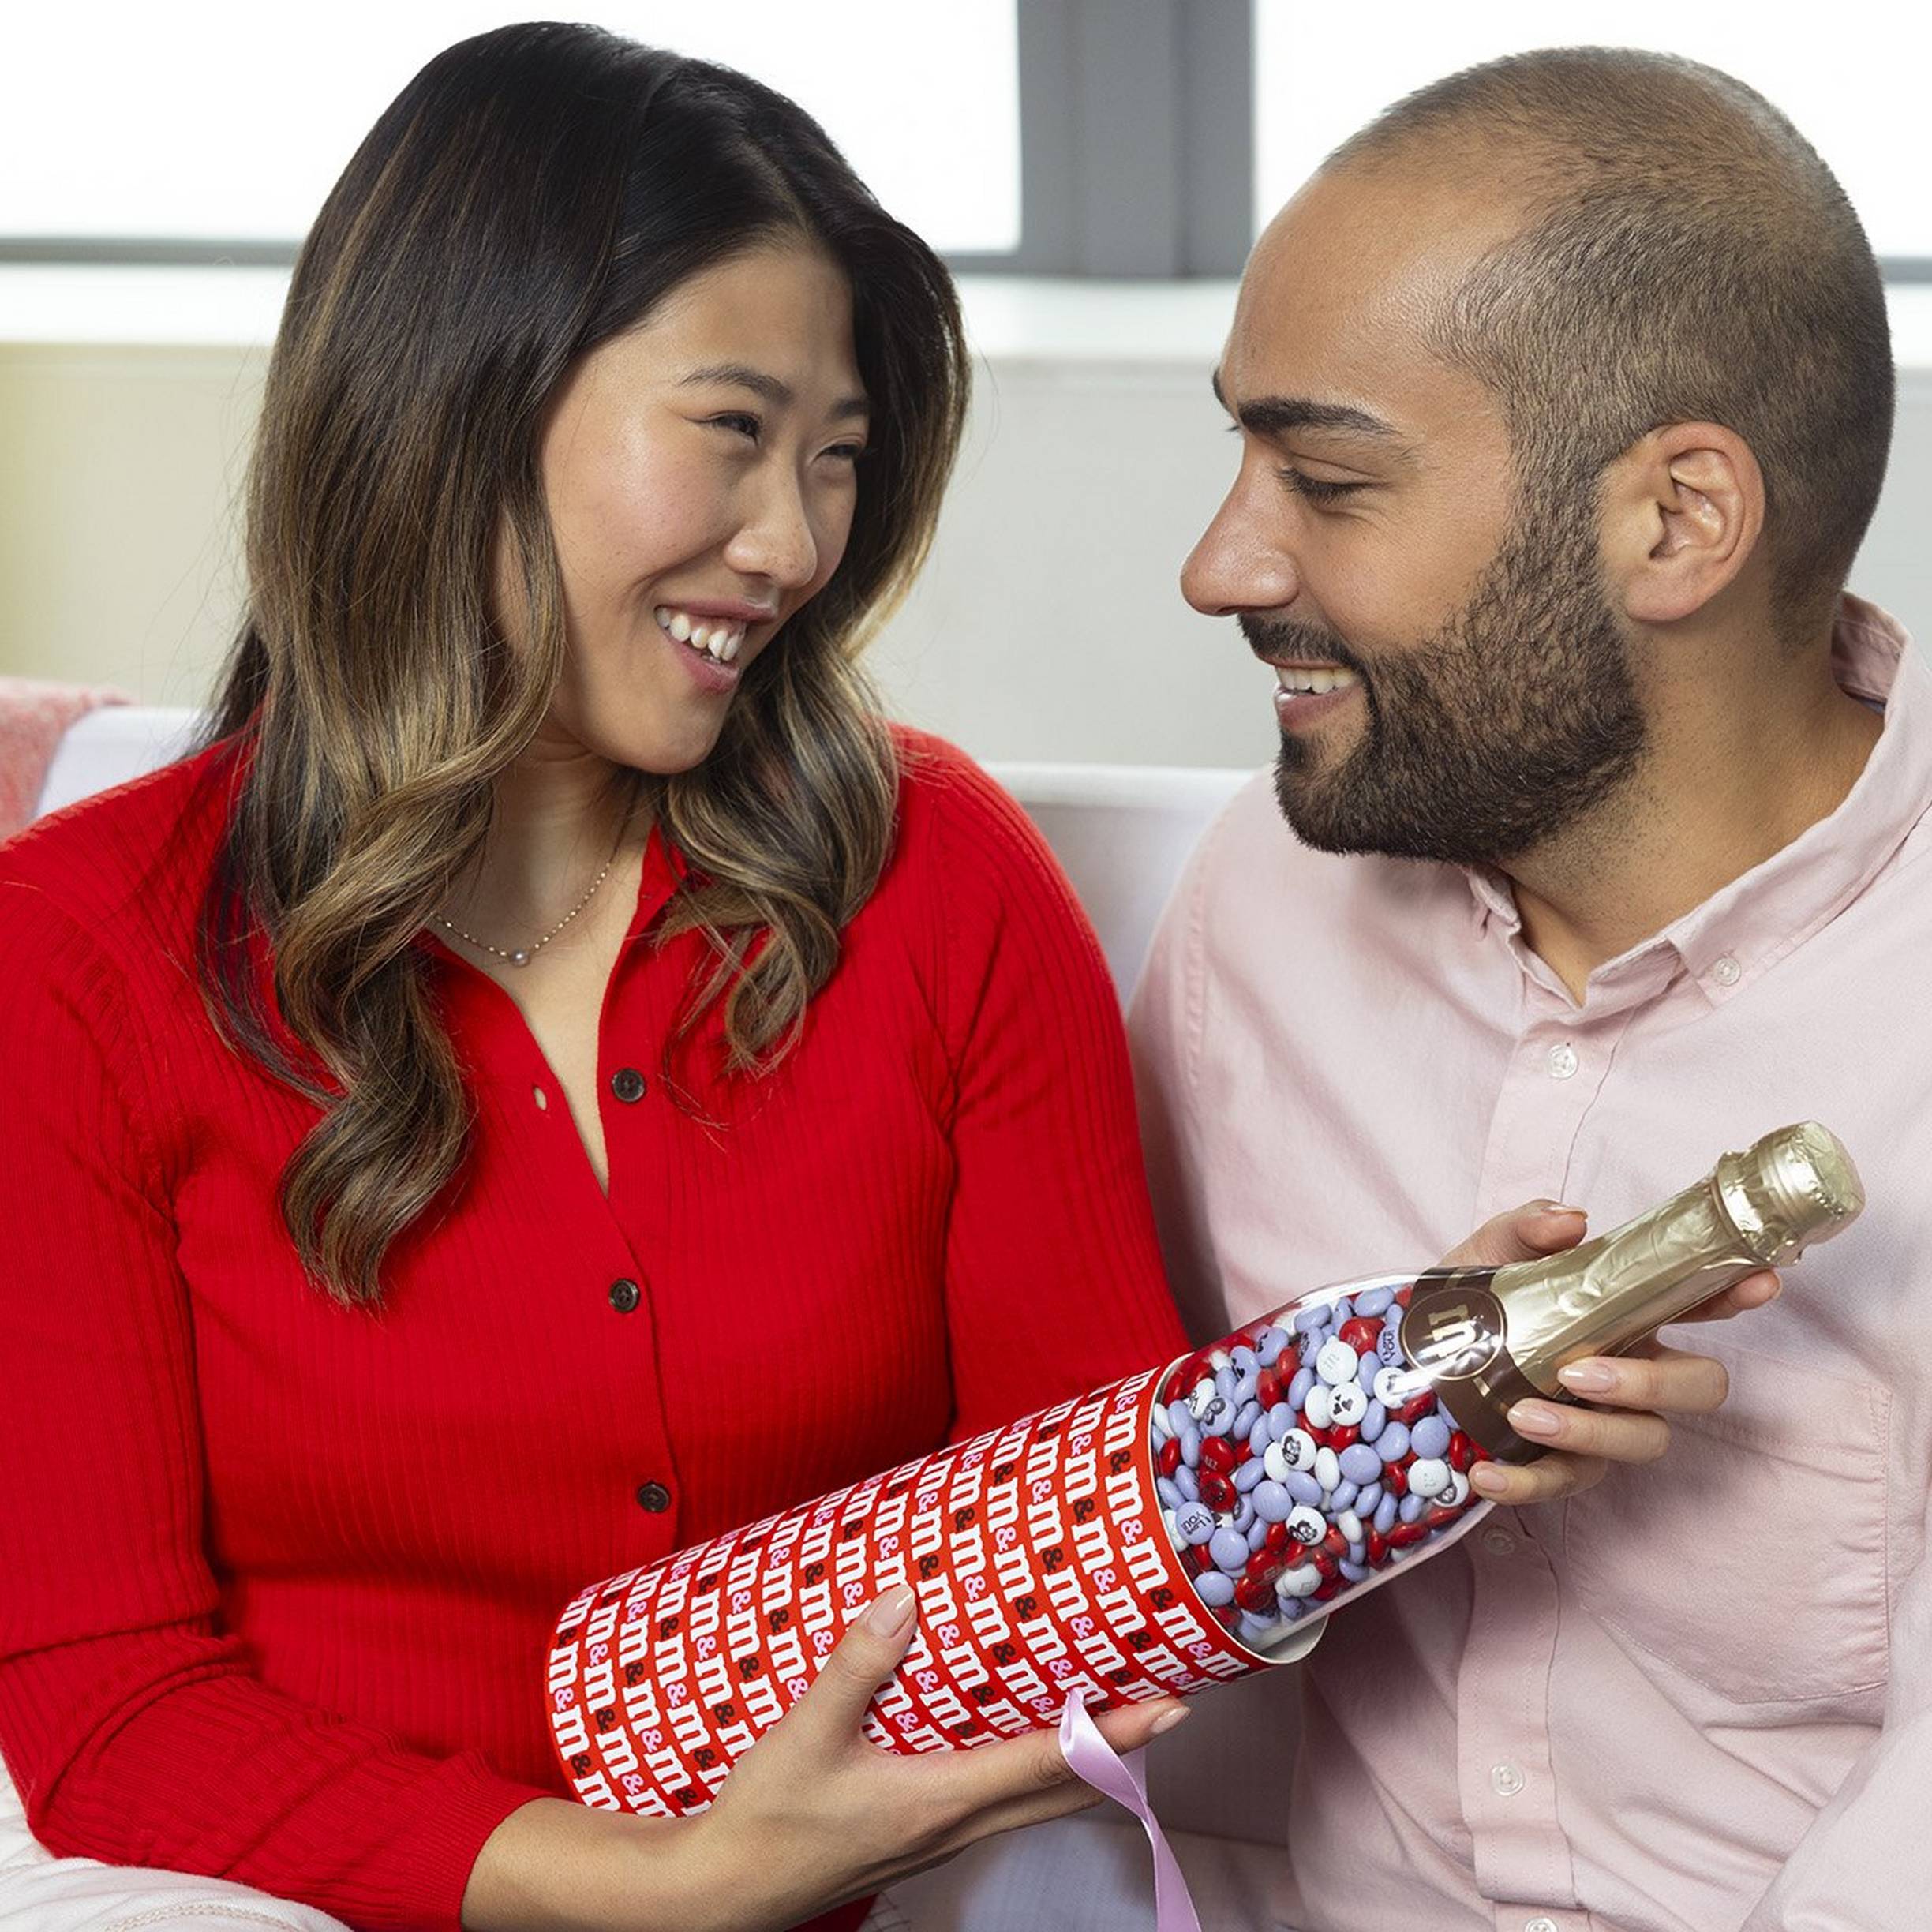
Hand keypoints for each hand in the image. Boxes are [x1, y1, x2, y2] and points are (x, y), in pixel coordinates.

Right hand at [674, 1585, 1188, 1931]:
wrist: (723, 1892)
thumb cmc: (763, 1821)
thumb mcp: (803, 1736)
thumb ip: (855, 1666)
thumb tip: (904, 1600)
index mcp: (939, 1801)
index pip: (1049, 1764)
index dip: (1113, 1735)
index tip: (1169, 1707)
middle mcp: (953, 1825)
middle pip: (1063, 1792)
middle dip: (1121, 1750)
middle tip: (1169, 1704)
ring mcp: (939, 1837)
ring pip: (1035, 1803)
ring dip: (1082, 1764)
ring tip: (1115, 1716)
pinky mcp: (918, 1835)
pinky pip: (1000, 1803)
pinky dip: (1035, 1773)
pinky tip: (1023, 1740)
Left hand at [1435, 1199, 1777, 1505]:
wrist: (1413, 1357)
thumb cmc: (1469, 1302)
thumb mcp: (1487, 1255)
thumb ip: (1527, 1228)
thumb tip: (1571, 1221)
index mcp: (1624, 1315)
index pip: (1697, 1303)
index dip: (1733, 1294)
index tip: (1758, 1281)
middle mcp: (1630, 1372)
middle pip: (1697, 1388)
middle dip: (1653, 1383)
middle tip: (1580, 1371)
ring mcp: (1603, 1423)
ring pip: (1643, 1441)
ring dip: (1588, 1432)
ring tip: (1522, 1414)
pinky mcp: (1561, 1466)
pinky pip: (1565, 1485)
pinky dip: (1528, 1483)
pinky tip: (1487, 1473)